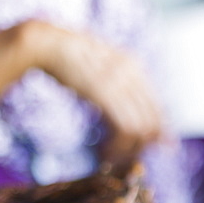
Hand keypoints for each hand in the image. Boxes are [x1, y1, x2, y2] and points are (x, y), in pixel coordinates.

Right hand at [0, 20, 163, 173]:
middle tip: (126, 159)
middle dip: (143, 145)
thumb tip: (127, 107)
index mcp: (134, 66)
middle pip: (152, 120)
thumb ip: (118, 82)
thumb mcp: (100, 67)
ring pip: (140, 128)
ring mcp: (120, 83)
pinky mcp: (105, 94)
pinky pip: (124, 127)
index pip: (157, 107)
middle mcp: (133, 73)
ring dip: (128, 149)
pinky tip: (105, 153)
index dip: (158, 133)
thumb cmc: (67, 59)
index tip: (151, 150)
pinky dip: (118, 146)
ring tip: (111, 158)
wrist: (45, 43)